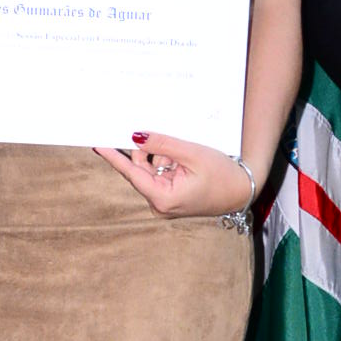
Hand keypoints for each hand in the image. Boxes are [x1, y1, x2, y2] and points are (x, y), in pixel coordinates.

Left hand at [96, 136, 256, 220]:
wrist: (243, 190)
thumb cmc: (222, 175)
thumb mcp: (191, 154)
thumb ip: (162, 144)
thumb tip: (136, 136)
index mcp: (162, 198)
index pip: (131, 173)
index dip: (114, 157)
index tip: (97, 145)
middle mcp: (159, 204)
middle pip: (141, 170)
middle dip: (152, 152)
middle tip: (166, 140)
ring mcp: (164, 203)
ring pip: (151, 170)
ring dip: (163, 157)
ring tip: (185, 155)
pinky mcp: (170, 198)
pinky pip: (160, 175)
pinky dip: (168, 163)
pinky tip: (184, 160)